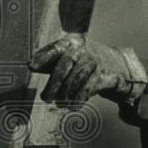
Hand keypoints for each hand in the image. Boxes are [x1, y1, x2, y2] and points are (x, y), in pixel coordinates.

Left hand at [28, 33, 147, 105]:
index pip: (56, 47)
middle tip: (46, 98)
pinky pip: (88, 88)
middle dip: (54, 83)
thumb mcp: (69, 58)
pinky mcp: (105, 75)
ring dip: (66, 94)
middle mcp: (84, 48)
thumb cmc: (84, 63)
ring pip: (76, 78)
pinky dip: (79, 98)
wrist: (117, 66)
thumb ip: (50, 61)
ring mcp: (95, 61)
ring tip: (60, 103)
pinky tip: (73, 106)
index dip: (43, 56)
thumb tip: (30, 65)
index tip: (31, 66)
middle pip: (65, 64)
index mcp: (72, 42)